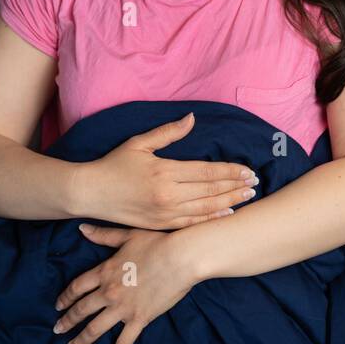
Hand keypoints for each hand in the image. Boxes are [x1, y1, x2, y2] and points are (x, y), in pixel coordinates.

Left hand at [53, 223, 196, 343]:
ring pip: (95, 329)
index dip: (65, 297)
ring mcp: (123, 308)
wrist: (181, 257)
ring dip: (80, 341)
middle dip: (67, 321)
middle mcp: (108, 292)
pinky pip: (123, 342)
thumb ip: (103, 235)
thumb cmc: (158, 243)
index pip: (77, 287)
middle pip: (81, 310)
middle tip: (57, 330)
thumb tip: (82, 229)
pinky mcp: (139, 319)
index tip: (58, 305)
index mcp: (105, 272)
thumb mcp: (128, 236)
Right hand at [72, 112, 258, 229]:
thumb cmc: (113, 165)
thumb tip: (192, 118)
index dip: (230, 171)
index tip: (248, 170)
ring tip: (247, 198)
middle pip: (211, 191)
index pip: (207, 171)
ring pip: (205, 209)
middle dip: (236, 186)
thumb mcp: (139, 143)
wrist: (89, 193)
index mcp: (165, 171)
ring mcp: (164, 212)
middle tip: (255, 184)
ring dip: (229, 203)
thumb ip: (168, 132)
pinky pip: (191, 224)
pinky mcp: (159, 225)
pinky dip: (211, 220)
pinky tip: (226, 215)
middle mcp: (168, 194)